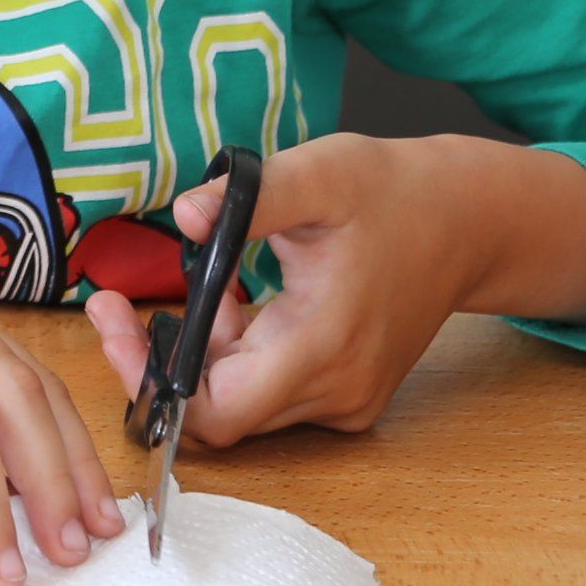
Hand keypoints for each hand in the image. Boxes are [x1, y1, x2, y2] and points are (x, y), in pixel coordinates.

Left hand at [83, 131, 483, 444]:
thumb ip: (248, 197)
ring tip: (202, 284)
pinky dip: (238, 354)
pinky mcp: (348, 394)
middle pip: (219, 410)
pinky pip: (269, 392)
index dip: (153, 381)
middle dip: (163, 360)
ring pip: (241, 401)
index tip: (117, 325)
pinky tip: (239, 302)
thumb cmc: (395, 193)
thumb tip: (185, 214)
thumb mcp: (319, 174)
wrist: (468, 221)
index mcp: (324, 345)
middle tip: (120, 306)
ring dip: (203, 353)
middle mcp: (336, 389)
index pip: (217, 411)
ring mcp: (345, 399)